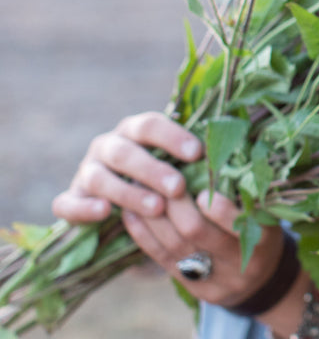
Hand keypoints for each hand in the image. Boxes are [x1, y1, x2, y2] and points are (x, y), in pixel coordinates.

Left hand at [53, 111, 284, 307]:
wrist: (263, 280)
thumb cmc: (264, 231)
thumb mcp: (268, 213)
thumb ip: (246, 192)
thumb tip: (217, 154)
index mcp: (263, 241)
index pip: (237, 224)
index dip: (217, 207)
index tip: (203, 187)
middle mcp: (238, 264)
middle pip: (196, 232)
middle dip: (175, 203)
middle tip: (162, 178)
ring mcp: (213, 279)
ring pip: (173, 245)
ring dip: (153, 214)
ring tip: (140, 188)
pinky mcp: (191, 286)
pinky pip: (161, 258)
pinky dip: (143, 234)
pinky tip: (131, 213)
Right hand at [53, 112, 201, 223]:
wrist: (125, 201)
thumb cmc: (163, 176)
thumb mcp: (178, 163)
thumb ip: (196, 157)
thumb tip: (232, 154)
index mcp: (134, 130)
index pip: (149, 125)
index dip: (172, 136)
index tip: (197, 152)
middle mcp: (108, 146)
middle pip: (125, 152)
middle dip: (152, 169)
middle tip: (179, 187)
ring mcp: (87, 172)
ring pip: (99, 178)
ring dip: (127, 192)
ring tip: (156, 207)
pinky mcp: (72, 199)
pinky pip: (67, 204)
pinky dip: (82, 208)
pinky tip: (104, 213)